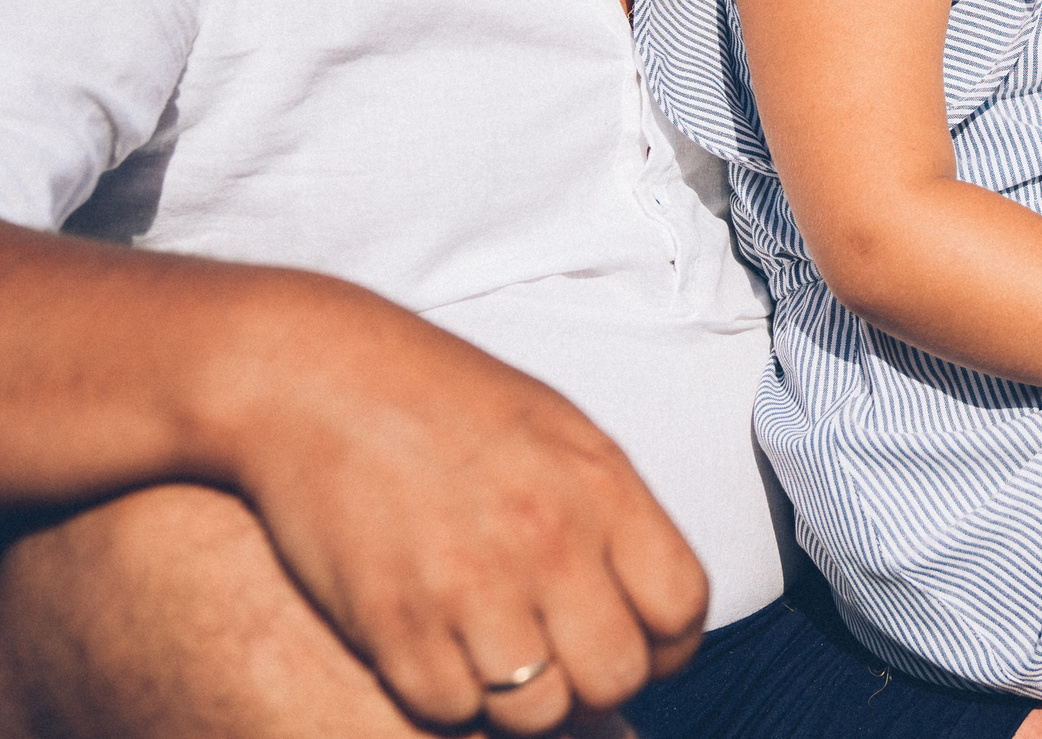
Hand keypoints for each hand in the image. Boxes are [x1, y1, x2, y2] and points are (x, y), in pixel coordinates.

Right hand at [219, 274, 707, 733]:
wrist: (315, 380)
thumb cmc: (445, 401)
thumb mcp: (561, 432)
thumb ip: (613, 516)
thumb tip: (652, 602)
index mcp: (602, 489)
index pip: (682, 609)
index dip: (668, 643)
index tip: (639, 641)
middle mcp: (547, 542)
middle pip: (617, 676)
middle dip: (597, 682)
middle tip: (563, 659)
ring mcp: (469, 587)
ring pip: (538, 714)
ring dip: (524, 702)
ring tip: (499, 659)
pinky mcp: (393, 623)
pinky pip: (450, 711)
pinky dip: (448, 698)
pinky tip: (439, 654)